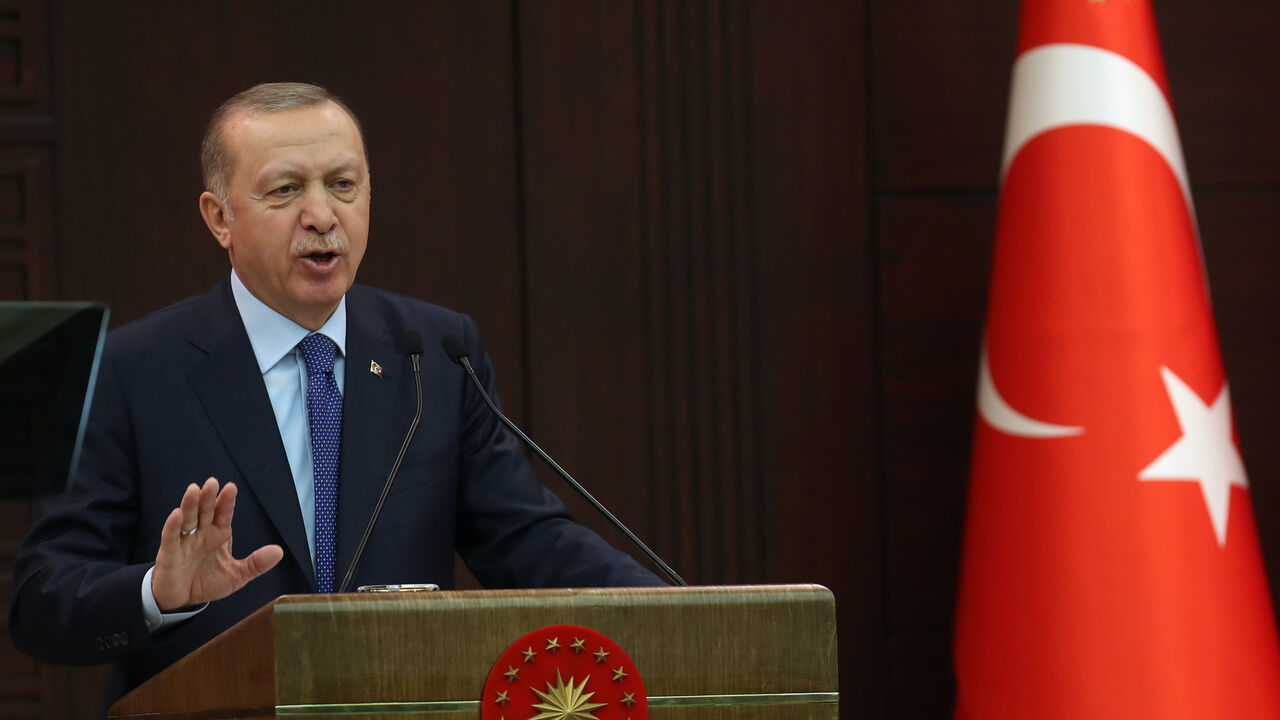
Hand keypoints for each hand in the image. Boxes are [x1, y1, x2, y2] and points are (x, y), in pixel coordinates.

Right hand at [152, 477, 283, 611]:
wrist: (183, 599)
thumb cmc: (207, 583)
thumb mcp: (237, 576)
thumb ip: (256, 564)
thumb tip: (279, 552)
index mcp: (219, 534)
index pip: (224, 514)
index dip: (227, 501)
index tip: (231, 488)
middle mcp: (202, 533)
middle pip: (205, 511)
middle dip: (209, 497)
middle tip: (212, 482)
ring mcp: (185, 541)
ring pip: (188, 519)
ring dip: (190, 504)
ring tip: (194, 489)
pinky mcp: (169, 553)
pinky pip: (170, 537)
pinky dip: (172, 525)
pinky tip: (177, 514)